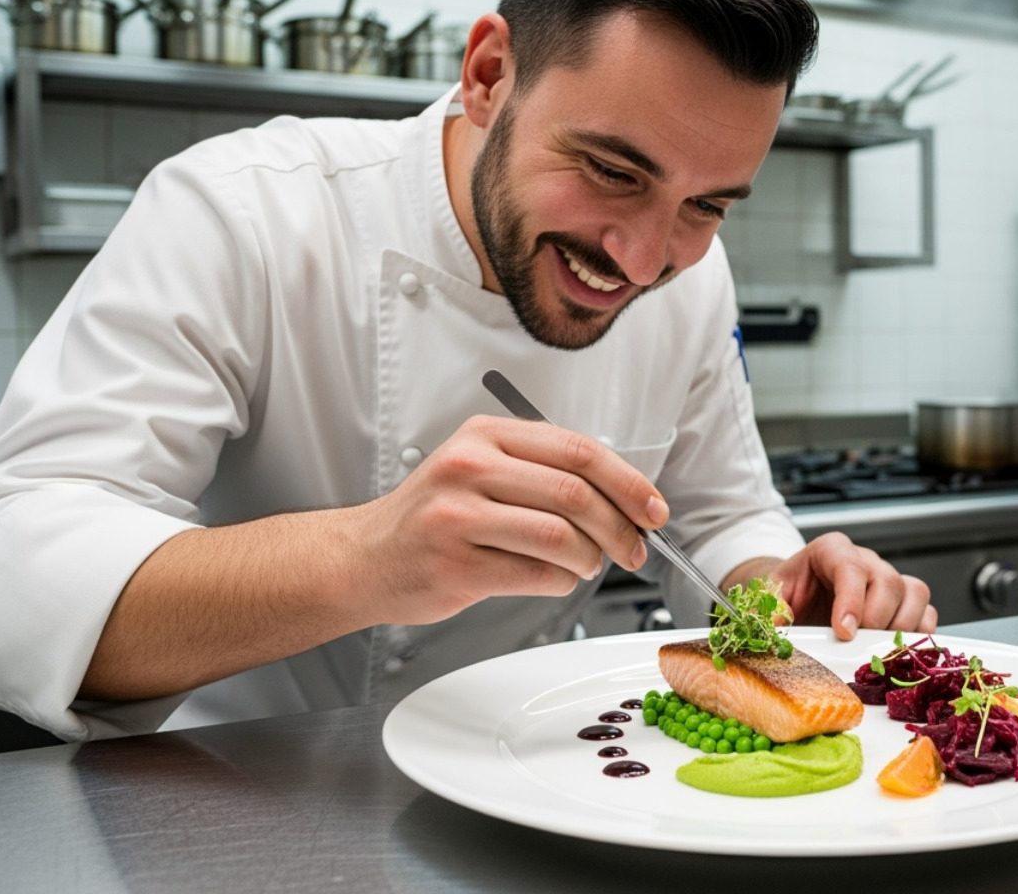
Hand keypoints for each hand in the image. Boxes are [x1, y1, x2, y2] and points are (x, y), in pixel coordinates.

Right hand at [351, 415, 667, 624]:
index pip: (577, 450)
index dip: (628, 482)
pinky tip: (555, 578)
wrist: (364, 558)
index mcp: (485, 435)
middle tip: (635, 548)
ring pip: (560, 536)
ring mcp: (458, 516)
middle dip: (620, 527)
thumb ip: (542, 472)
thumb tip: (625, 497)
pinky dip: (561, 581)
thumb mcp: (480, 469)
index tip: (653, 508)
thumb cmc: (433, 517)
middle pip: (575, 493)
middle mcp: (469, 467)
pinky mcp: (456, 565)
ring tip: (586, 565)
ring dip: (589, 558)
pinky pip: (536, 575)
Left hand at [723, 533, 935, 640]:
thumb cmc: (792, 593)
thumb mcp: (773, 595)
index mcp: (831, 550)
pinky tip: (898, 650)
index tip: (843, 632)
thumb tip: (776, 631)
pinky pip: (926, 611)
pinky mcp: (904, 601)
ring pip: (913, 593)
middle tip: (857, 646)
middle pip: (887, 581)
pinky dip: (919, 633)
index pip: (849, 567)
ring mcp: (888, 579)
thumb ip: (773, 609)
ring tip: (877, 650)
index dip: (851, 601)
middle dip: (875, 620)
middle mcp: (866, 561)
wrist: (803, 599)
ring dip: (900, 627)